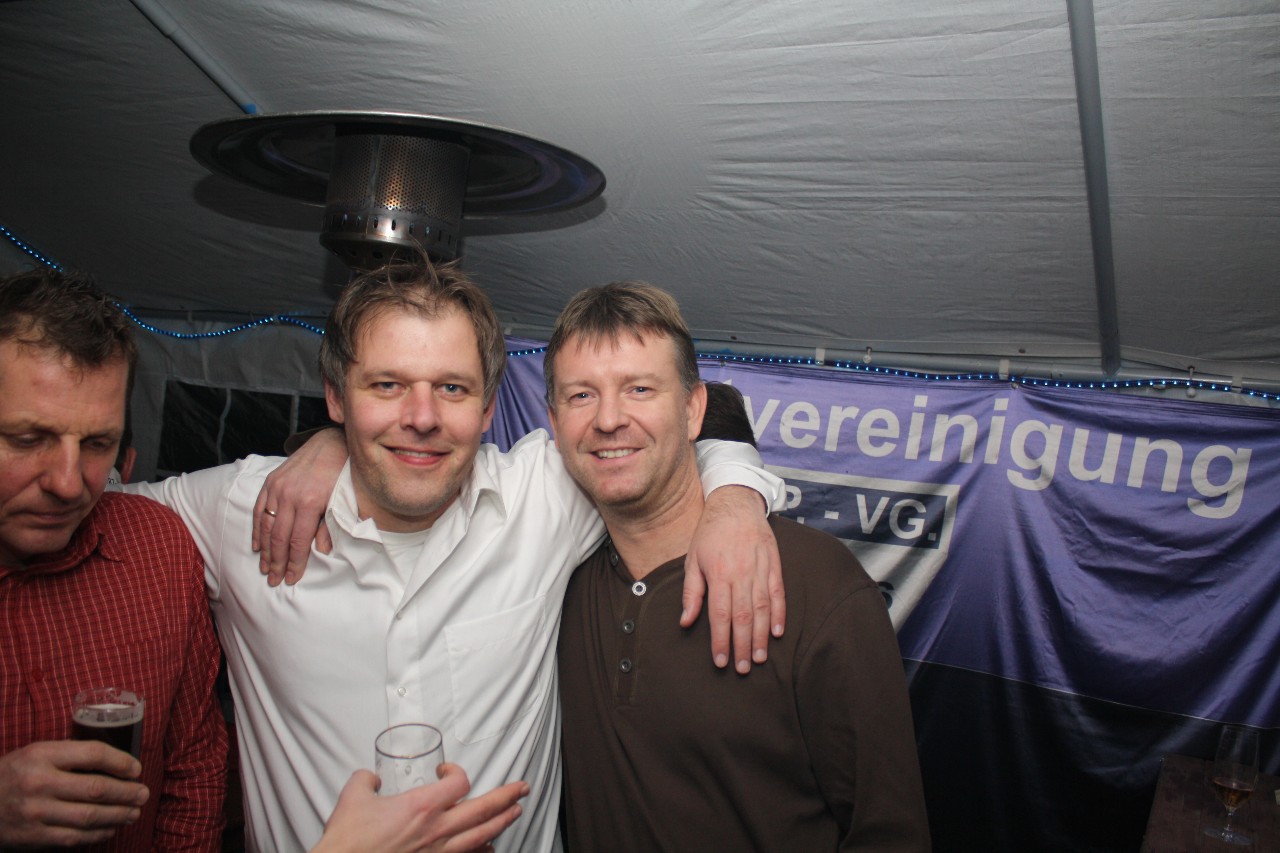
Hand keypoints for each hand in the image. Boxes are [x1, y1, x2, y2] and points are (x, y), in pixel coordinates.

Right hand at [0, 740, 148, 847]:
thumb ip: (69, 755)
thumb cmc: (14, 774)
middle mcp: (39, 783)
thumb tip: (115, 763)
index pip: (93, 754)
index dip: (121, 761)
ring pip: (89, 816)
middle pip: (96, 788)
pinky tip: (111, 828)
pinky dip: (98, 833)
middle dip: (127, 792)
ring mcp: (36, 812)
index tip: (136, 769)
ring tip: (134, 812)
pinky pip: (75, 837)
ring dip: (118, 815)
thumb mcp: (36, 753)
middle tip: (143, 793)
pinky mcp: (34, 837)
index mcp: (42, 755)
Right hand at [252, 427, 347, 584]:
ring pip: (266, 525)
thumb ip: (330, 525)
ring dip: (264, 550)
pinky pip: (259, 509)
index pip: (298, 541)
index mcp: (309, 502)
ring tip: (264, 568)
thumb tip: (322, 551)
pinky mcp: (270, 481)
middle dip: (276, 562)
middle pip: (279, 537)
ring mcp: (277, 488)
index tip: (290, 578)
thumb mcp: (341, 500)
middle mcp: (289, 495)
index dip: (294, 562)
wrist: (330, 444)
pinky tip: (257, 545)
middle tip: (273, 580)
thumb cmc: (340, 473)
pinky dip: (256, 528)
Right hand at [312, 765, 527, 852]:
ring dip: (501, 822)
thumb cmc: (350, 841)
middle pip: (483, 808)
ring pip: (480, 835)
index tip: (449, 771)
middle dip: (506, 795)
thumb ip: (366, 780)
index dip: (458, 772)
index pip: (459, 783)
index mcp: (421, 806)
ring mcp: (437, 851)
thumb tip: (370, 778)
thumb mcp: (353, 796)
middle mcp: (436, 829)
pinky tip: (490, 847)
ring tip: (516, 812)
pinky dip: (482, 851)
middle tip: (521, 788)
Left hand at [682, 485, 784, 672]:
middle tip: (741, 668)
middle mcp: (741, 573)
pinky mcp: (774, 564)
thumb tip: (686, 621)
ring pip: (762, 609)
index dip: (721, 640)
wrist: (735, 504)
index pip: (720, 614)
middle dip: (742, 645)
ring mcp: (760, 569)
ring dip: (760, 636)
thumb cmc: (709, 533)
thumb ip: (691, 592)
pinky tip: (777, 633)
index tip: (721, 660)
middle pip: (743, 616)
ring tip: (758, 658)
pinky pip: (778, 594)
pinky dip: (779, 614)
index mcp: (718, 573)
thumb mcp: (692, 560)